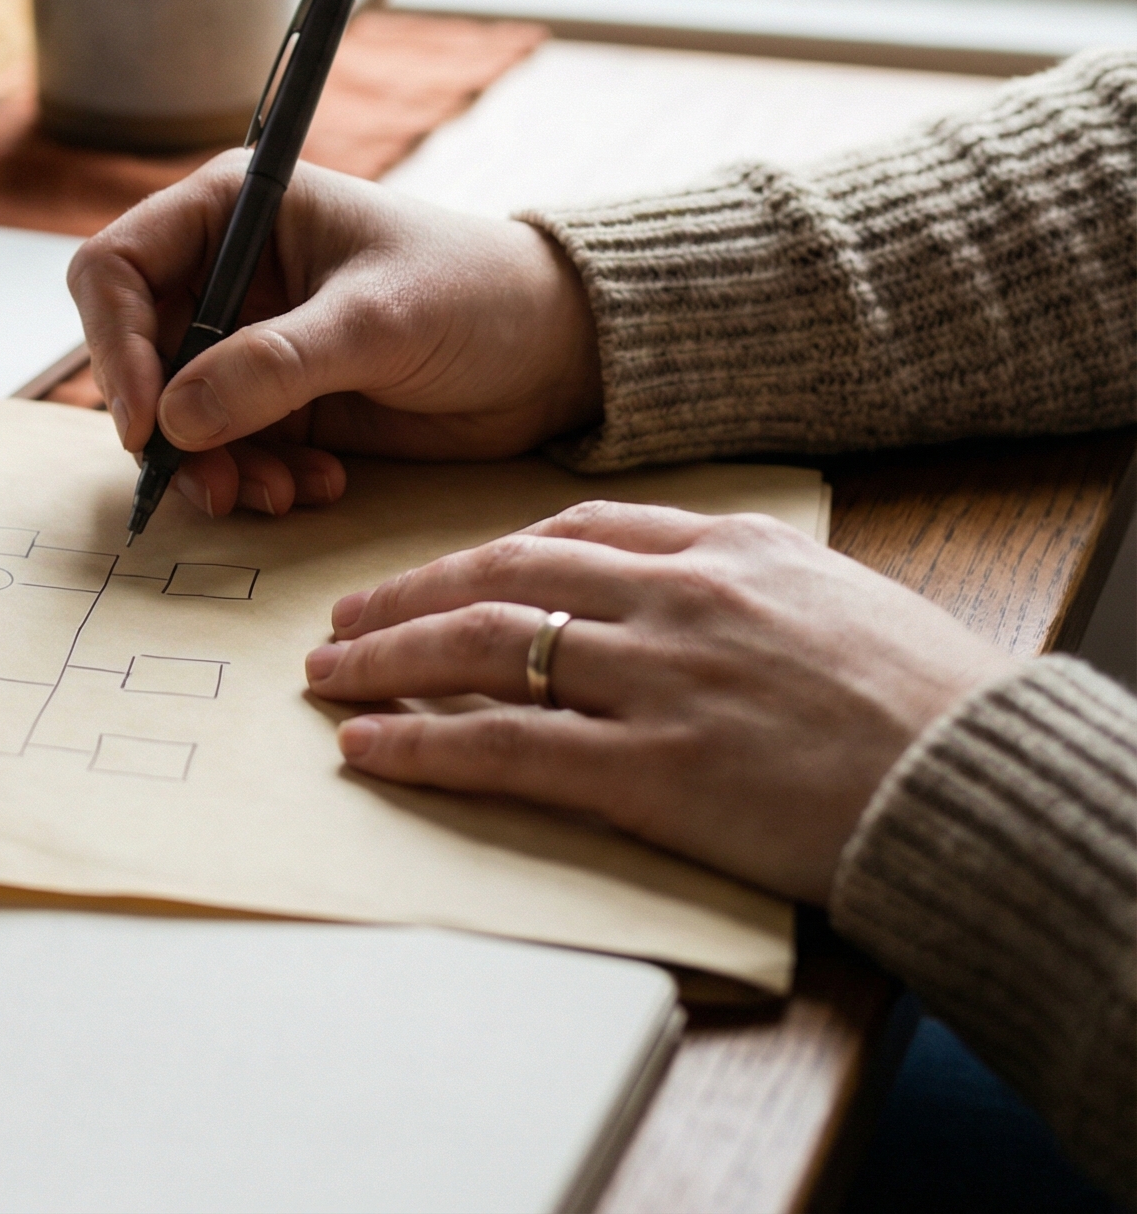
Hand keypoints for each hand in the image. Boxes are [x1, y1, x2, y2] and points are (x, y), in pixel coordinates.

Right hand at [67, 158, 603, 518]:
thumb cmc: (477, 295)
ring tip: (277, 493)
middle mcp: (224, 273)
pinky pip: (223, 452)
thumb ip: (273, 366)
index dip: (115, 344)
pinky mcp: (275, 403)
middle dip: (166, 426)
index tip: (147, 421)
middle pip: (134, 354)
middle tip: (212, 482)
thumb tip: (174, 418)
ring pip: (174, 417)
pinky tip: (316, 485)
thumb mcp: (376, 322)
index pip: (116, 267)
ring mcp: (246, 342)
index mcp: (233, 210)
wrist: (556, 353)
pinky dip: (253, 480)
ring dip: (212, 466)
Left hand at [303, 502, 1013, 901]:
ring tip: (327, 673)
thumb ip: (743, 580)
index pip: (572, 526)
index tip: (435, 571)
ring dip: (388, 659)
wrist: (978, 780)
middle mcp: (676, 598)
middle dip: (409, 593)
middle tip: (343, 614)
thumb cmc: (927, 701)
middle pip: (503, 574)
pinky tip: (368, 747)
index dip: (484, 551)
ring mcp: (657, 679)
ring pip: (483, 648)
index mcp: (724, 547)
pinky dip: (423, 744)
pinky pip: (505, 745)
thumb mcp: (834, 597)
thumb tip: (675, 586)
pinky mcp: (649, 769)